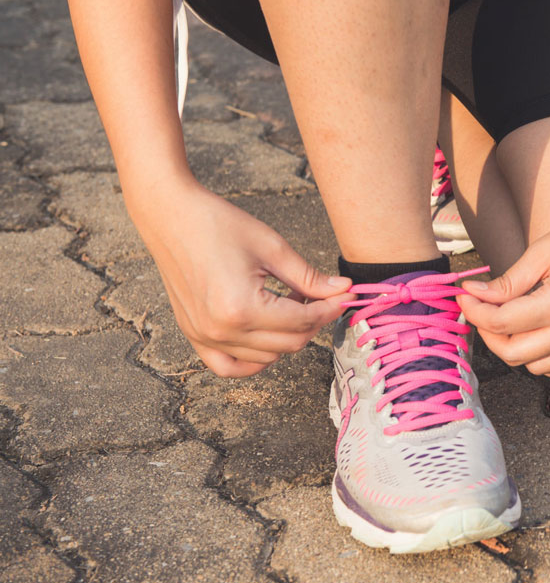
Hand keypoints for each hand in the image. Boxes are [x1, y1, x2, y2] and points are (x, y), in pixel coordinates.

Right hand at [132, 178, 350, 377]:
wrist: (171, 216)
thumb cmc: (218, 224)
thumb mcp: (272, 248)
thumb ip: (310, 277)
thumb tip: (344, 291)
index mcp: (242, 308)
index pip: (303, 321)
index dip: (330, 308)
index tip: (346, 295)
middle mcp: (221, 331)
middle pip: (289, 344)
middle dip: (314, 321)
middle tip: (321, 295)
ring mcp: (204, 337)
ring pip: (266, 357)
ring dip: (287, 336)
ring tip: (289, 302)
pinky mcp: (194, 336)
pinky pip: (229, 366)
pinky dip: (254, 359)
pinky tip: (268, 336)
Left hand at [458, 191, 549, 378]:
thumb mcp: (542, 252)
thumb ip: (507, 282)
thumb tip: (473, 294)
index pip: (502, 323)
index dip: (474, 310)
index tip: (464, 295)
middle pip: (514, 353)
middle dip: (487, 333)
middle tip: (479, 308)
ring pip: (536, 367)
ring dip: (512, 348)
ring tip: (505, 319)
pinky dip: (540, 359)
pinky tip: (531, 334)